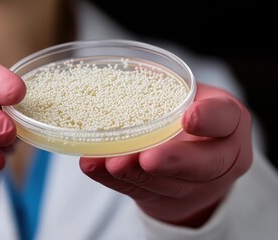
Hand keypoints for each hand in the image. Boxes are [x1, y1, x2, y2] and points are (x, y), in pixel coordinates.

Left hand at [79, 83, 252, 227]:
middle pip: (202, 164)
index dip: (209, 119)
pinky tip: (95, 167)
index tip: (188, 117)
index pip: (225, 118)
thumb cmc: (186, 117)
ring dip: (135, 174)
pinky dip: (113, 180)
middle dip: (172, 160)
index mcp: (228, 122)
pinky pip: (140, 192)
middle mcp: (219, 157)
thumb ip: (165, 90)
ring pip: (167, 184)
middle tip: (148, 158)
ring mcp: (195, 186)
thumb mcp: (187, 97)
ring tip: (110, 163)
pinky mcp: (167, 201)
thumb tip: (124, 70)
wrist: (193, 164)